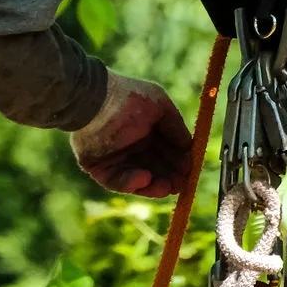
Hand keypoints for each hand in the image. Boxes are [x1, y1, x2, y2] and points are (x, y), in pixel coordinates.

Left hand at [70, 72, 191, 197]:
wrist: (95, 102)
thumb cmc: (129, 99)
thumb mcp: (160, 106)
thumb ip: (176, 126)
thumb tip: (189, 146)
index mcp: (145, 128)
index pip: (165, 149)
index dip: (178, 160)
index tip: (190, 171)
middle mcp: (131, 144)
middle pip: (153, 167)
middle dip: (168, 176)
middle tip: (181, 185)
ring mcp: (115, 157)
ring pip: (137, 178)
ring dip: (153, 184)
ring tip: (167, 187)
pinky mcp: (98, 168)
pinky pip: (116, 180)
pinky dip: (131, 182)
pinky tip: (144, 177)